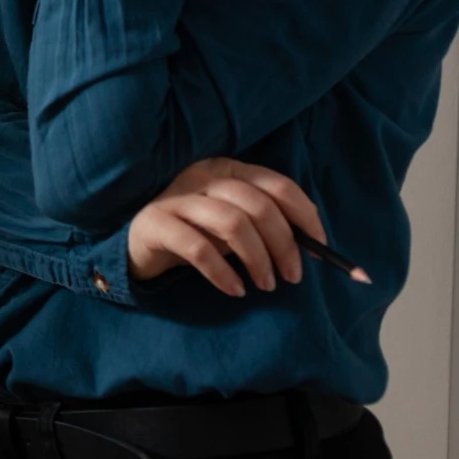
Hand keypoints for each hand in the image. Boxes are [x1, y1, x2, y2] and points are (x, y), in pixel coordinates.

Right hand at [126, 158, 325, 296]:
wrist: (138, 243)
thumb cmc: (196, 232)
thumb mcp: (235, 224)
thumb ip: (267, 224)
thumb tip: (314, 242)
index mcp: (227, 169)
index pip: (277, 185)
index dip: (305, 217)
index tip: (319, 250)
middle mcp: (202, 176)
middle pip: (257, 205)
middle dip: (283, 244)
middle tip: (292, 277)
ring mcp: (176, 198)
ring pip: (231, 222)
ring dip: (257, 258)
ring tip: (265, 285)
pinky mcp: (155, 223)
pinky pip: (197, 248)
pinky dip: (222, 272)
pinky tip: (234, 289)